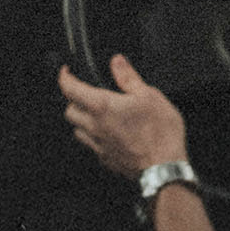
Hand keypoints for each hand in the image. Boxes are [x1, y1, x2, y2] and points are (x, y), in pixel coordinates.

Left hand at [58, 54, 186, 179]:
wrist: (165, 168)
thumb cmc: (160, 133)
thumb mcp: (149, 95)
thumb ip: (128, 77)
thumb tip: (117, 62)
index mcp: (103, 107)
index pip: (70, 89)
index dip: (65, 77)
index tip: (66, 72)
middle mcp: (95, 127)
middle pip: (69, 111)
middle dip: (72, 99)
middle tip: (84, 92)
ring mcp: (99, 145)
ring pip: (78, 130)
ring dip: (82, 119)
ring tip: (96, 113)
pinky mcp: (107, 160)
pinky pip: (91, 145)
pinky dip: (94, 136)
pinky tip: (109, 132)